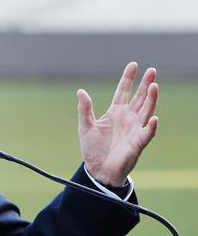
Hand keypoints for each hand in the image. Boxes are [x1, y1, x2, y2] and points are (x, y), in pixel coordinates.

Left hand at [77, 62, 157, 186]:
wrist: (98, 170)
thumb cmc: (93, 149)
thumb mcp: (85, 126)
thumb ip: (85, 109)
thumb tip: (80, 91)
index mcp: (115, 112)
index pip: (123, 91)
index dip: (128, 78)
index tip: (133, 65)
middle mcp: (127, 118)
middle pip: (139, 97)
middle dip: (145, 84)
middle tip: (152, 70)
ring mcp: (134, 129)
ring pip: (146, 111)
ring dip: (151, 99)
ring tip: (154, 86)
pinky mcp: (138, 143)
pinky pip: (146, 133)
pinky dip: (151, 126)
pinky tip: (153, 118)